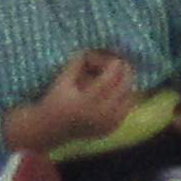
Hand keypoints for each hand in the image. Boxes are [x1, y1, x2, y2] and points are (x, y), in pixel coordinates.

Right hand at [6, 51, 139, 151]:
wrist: (50, 130)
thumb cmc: (54, 102)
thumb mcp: (62, 81)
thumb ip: (76, 64)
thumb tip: (90, 50)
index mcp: (86, 103)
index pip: (109, 78)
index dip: (111, 64)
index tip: (110, 58)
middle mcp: (100, 115)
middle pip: (124, 86)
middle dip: (123, 71)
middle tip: (117, 62)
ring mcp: (109, 123)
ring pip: (129, 95)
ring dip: (125, 82)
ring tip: (115, 75)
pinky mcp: (113, 128)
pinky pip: (127, 107)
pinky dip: (125, 95)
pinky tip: (116, 89)